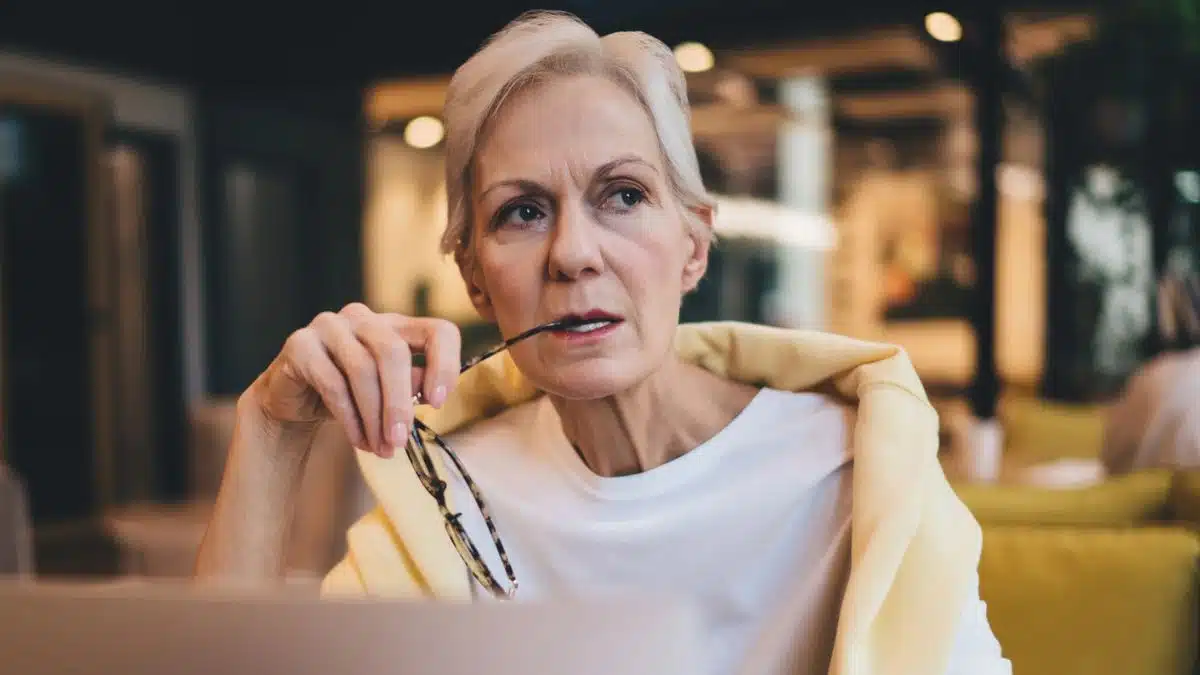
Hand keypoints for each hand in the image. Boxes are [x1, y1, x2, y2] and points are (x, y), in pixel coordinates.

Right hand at [249, 303, 461, 456]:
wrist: (295, 401)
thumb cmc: (350, 394)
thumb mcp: (387, 394)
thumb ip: (410, 386)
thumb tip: (429, 392)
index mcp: (396, 324)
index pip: (438, 331)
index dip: (445, 365)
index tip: (438, 403)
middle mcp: (363, 317)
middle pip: (393, 352)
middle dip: (399, 403)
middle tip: (400, 441)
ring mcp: (329, 325)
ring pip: (362, 369)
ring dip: (373, 417)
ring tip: (380, 448)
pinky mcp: (300, 344)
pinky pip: (332, 383)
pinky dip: (349, 418)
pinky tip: (359, 440)